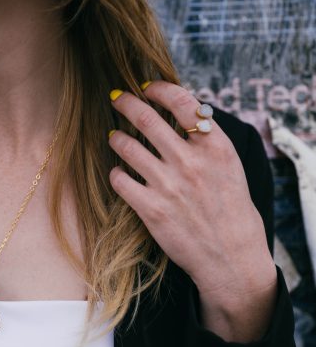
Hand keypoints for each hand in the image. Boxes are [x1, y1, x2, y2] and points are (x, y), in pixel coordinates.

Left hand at [107, 80, 276, 340]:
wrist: (230, 258)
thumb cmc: (232, 213)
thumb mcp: (231, 169)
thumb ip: (206, 143)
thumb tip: (182, 117)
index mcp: (215, 148)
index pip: (183, 102)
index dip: (159, 89)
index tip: (146, 87)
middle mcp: (190, 162)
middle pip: (147, 119)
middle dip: (126, 103)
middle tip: (116, 98)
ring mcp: (168, 185)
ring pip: (127, 147)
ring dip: (116, 138)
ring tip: (114, 137)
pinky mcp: (150, 209)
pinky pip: (120, 180)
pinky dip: (115, 173)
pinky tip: (118, 173)